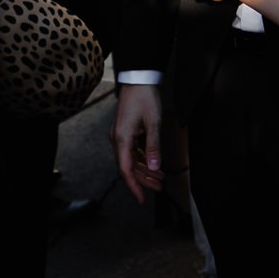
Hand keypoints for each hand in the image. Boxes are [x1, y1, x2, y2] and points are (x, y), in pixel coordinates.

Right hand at [112, 84, 164, 202]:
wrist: (138, 79)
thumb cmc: (144, 97)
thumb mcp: (153, 122)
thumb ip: (153, 146)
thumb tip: (154, 166)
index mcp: (122, 139)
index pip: (126, 169)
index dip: (134, 186)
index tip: (142, 198)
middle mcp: (118, 139)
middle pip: (129, 167)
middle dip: (144, 179)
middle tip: (159, 188)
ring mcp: (121, 136)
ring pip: (132, 160)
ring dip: (145, 170)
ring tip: (160, 178)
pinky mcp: (126, 132)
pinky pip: (133, 151)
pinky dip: (143, 159)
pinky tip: (153, 164)